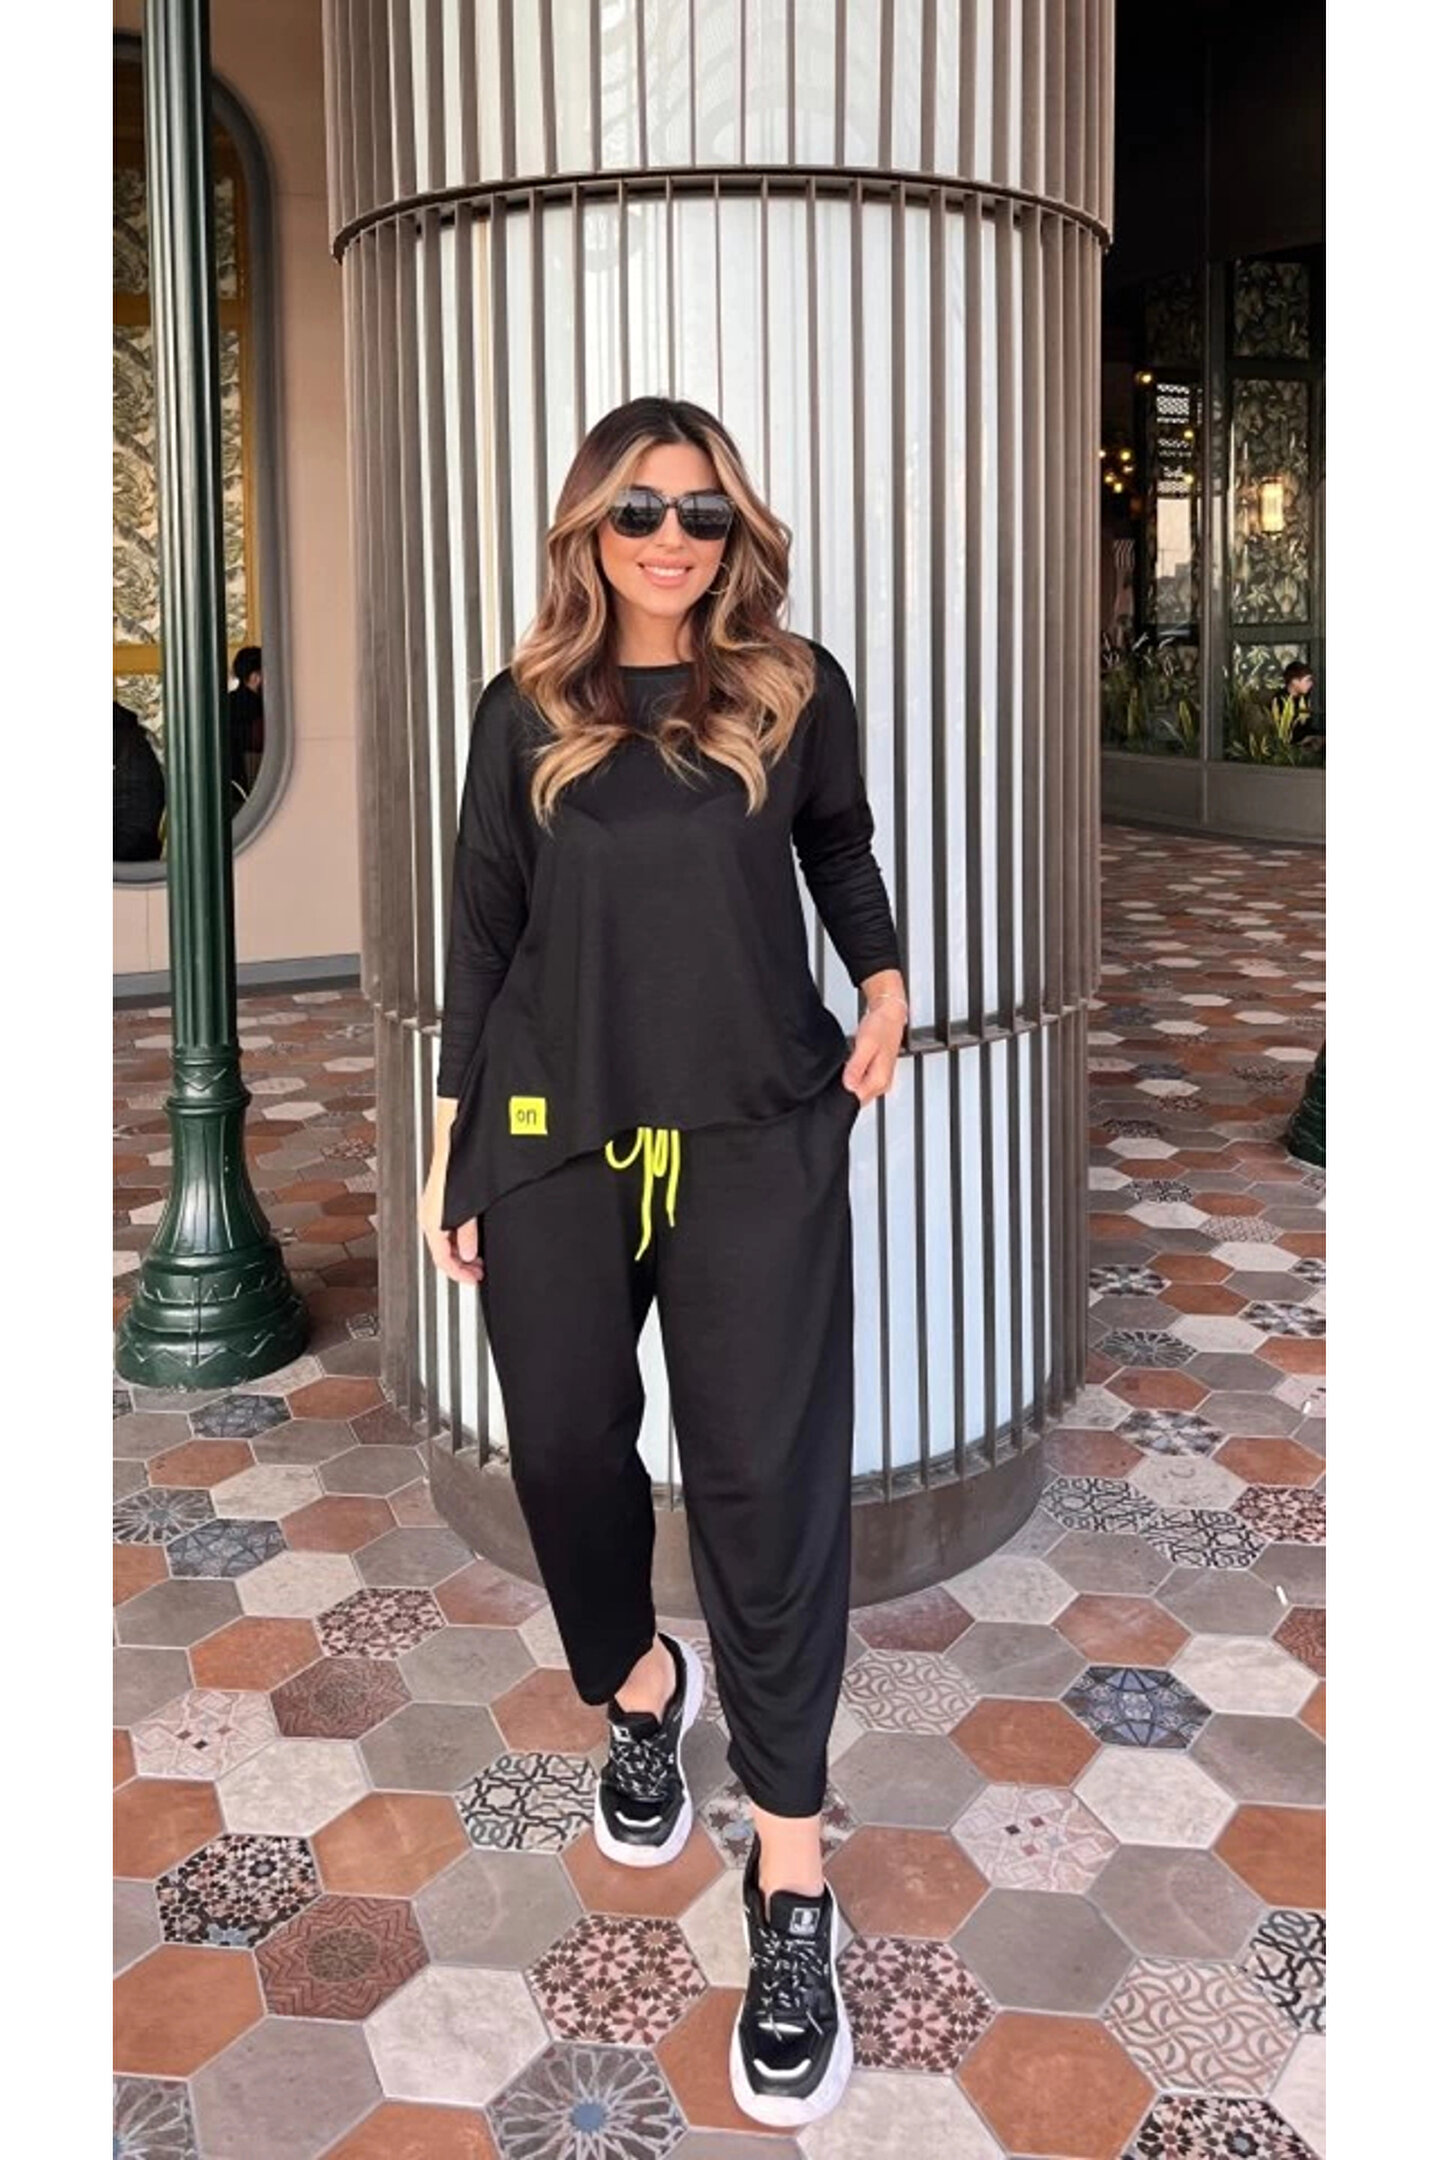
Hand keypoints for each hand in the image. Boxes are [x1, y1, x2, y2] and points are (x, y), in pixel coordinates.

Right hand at [418, 1160, 484, 1286]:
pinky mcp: (439, 1200)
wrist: (456, 1142)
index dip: (458, 1273)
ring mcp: (432, 1208)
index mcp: (432, 1221)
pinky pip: (445, 1228)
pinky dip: (457, 1238)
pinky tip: (471, 1239)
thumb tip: (469, 1253)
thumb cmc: (460, 1168)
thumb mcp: (470, 1206)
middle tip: (478, 1271)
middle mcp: (428, 1215)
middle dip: (461, 1265)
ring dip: (460, 1252)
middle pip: (441, 1252)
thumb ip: (468, 1233)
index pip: (442, 1259)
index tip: (473, 1279)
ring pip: (443, 1241)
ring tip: (478, 1258)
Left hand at [842, 992, 906, 1106]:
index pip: (856, 1100)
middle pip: (857, 1098)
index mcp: (880, 1080)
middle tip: (839, 1070)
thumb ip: (857, 1066)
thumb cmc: (881, 1026)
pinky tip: (850, 1066)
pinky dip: (853, 1077)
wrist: (890, 1015)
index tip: (835, 1081)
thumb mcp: (866, 1045)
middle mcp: (882, 1084)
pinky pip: (861, 1083)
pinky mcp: (877, 1075)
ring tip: (845, 1065)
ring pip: (858, 1091)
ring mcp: (881, 1081)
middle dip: (844, 1088)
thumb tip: (848, 1085)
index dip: (841, 1093)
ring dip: (848, 1082)